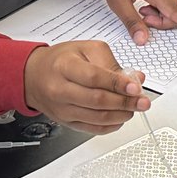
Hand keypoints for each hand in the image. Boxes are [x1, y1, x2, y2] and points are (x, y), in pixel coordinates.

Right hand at [23, 40, 147, 133]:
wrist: (33, 76)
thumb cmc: (60, 60)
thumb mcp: (85, 49)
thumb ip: (111, 62)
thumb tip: (133, 78)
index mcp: (65, 67)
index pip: (94, 78)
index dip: (118, 84)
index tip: (136, 87)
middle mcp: (61, 90)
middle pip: (98, 101)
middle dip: (125, 102)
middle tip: (143, 101)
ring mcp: (63, 109)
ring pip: (97, 118)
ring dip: (121, 115)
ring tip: (135, 108)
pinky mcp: (66, 122)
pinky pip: (92, 129)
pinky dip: (111, 126)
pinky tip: (121, 118)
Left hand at [95, 0, 176, 44]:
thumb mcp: (117, 1)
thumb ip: (131, 21)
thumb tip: (142, 40)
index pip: (176, 12)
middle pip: (175, 14)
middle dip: (161, 23)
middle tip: (141, 18)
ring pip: (170, 10)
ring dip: (158, 17)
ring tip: (139, 10)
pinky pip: (166, 4)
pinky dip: (157, 11)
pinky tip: (142, 6)